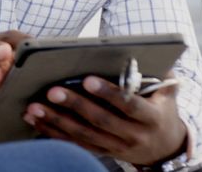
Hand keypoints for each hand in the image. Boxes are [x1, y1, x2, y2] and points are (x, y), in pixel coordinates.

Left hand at [23, 72, 187, 165]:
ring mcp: (118, 147)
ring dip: (57, 121)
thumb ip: (157, 72)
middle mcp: (135, 135)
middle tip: (52, 91)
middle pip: (101, 120)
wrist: (166, 147)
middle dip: (75, 105)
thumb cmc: (161, 108)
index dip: (108, 93)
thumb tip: (145, 50)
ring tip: (35, 107)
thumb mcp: (166, 91)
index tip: (87, 79)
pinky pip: (76, 144)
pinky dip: (54, 133)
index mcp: (151, 117)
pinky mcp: (104, 152)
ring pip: (84, 135)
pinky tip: (36, 121)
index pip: (129, 105)